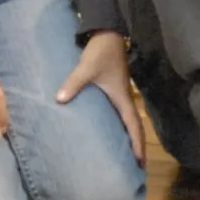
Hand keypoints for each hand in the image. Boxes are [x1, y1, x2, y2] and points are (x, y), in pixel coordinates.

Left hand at [57, 30, 144, 163]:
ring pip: (128, 120)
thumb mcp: (87, 68)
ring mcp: (120, 94)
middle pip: (134, 126)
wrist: (106, 34)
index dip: (137, 144)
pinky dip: (120, 125)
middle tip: (136, 165)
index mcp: (122, 98)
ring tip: (127, 153)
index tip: (140, 162)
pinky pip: (119, 113)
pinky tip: (112, 131)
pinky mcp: (113, 89)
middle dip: (137, 145)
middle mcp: (124, 99)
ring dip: (129, 136)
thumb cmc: (100, 52)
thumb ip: (73, 83)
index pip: (133, 125)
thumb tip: (59, 100)